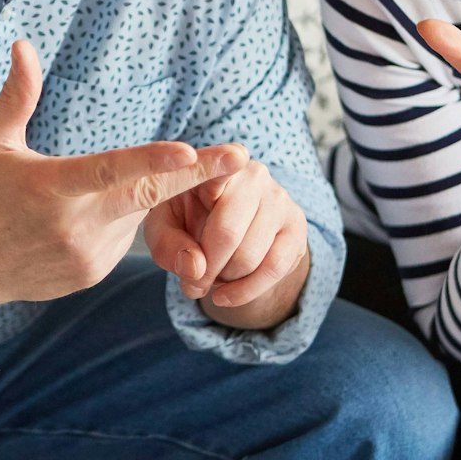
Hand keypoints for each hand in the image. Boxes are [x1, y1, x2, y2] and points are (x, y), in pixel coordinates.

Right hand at [0, 41, 248, 304]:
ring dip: (132, 194)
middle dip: (198, 175)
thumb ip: (17, 95)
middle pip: (148, 196)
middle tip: (241, 156)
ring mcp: (88, 254)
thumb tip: (24, 44)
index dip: (152, 162)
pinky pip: (124, 238)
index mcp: (52, 187)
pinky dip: (117, 219)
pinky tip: (79, 220)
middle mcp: (75, 224)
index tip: (190, 150)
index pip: (111, 170)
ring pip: (136, 214)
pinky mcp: (94, 272)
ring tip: (77, 196)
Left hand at [143, 159, 307, 312]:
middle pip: (228, 232)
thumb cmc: (185, 221)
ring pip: (250, 256)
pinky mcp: (297, 226)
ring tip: (210, 281)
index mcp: (216, 163)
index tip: (216, 181)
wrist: (223, 231)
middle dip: (205, 269)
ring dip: (224, 280)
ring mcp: (280, 199)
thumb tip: (196, 268)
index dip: (218, 174)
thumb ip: (168, 244)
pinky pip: (275, 268)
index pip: (219, 167)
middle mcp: (254, 174)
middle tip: (191, 284)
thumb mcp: (164, 228)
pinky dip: (246, 290)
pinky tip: (226, 296)